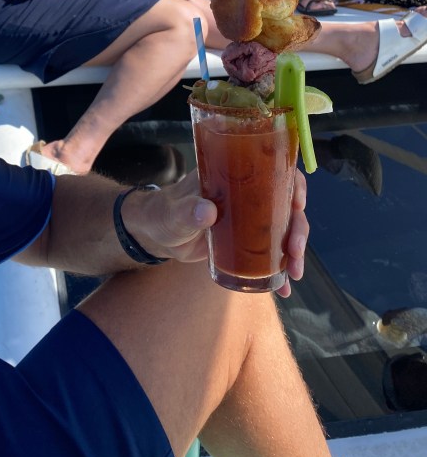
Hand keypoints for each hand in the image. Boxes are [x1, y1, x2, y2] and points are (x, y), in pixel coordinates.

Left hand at [122, 168, 309, 294]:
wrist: (157, 235)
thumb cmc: (164, 213)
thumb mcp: (174, 212)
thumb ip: (188, 210)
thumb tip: (208, 212)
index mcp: (234, 176)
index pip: (274, 169)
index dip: (293, 183)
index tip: (298, 203)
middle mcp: (248, 194)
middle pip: (286, 204)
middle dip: (298, 228)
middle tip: (295, 251)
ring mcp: (249, 219)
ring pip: (284, 229)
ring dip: (295, 251)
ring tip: (295, 274)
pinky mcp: (246, 241)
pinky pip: (270, 253)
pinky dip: (280, 269)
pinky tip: (284, 287)